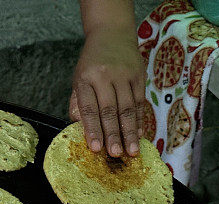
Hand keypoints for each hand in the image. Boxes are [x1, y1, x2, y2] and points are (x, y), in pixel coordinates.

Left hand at [69, 28, 144, 156]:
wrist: (112, 33)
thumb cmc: (91, 63)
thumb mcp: (78, 79)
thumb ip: (79, 104)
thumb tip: (81, 128)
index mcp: (86, 79)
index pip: (90, 108)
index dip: (93, 129)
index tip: (96, 148)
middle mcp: (106, 76)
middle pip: (110, 110)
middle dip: (113, 135)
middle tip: (115, 154)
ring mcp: (125, 75)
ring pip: (128, 108)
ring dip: (130, 132)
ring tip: (131, 151)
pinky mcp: (139, 75)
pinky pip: (140, 101)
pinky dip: (139, 120)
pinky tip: (139, 135)